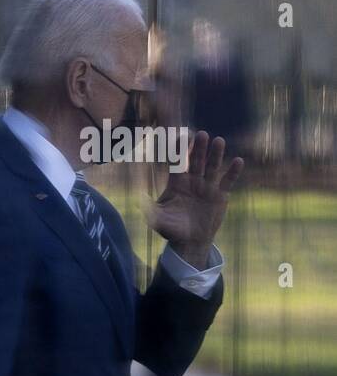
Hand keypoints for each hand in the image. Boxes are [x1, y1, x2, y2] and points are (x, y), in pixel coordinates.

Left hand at [145, 130, 243, 268]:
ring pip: (212, 167)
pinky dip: (233, 172)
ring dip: (216, 154)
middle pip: (196, 161)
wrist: (190, 241)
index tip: (179, 137)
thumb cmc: (171, 229)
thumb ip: (149, 208)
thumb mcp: (157, 219)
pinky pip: (227, 181)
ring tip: (219, 141)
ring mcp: (207, 187)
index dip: (178, 151)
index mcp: (177, 183)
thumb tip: (138, 198)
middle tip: (201, 134)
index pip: (177, 163)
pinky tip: (238, 161)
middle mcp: (192, 181)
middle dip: (198, 148)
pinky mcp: (220, 195)